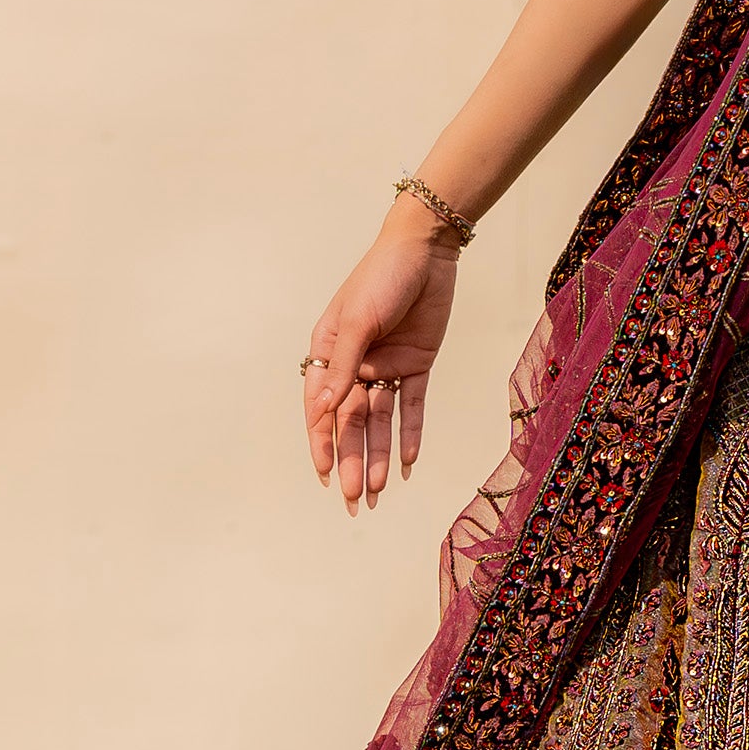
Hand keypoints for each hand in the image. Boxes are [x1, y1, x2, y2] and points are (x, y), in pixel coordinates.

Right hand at [301, 214, 457, 515]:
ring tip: (378, 491)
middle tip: (354, 500)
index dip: (323, 442)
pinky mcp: (417, 364)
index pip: (321, 407)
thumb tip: (326, 409)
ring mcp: (386, 366)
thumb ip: (345, 365)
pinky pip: (412, 405)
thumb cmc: (381, 276)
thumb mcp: (358, 319)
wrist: (426, 249)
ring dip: (379, 454)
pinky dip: (410, 432)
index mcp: (329, 352)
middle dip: (352, 460)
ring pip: (381, 420)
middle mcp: (355, 365)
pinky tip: (407, 462)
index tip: (326, 475)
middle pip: (352, 422)